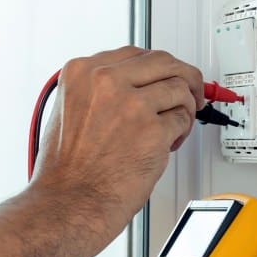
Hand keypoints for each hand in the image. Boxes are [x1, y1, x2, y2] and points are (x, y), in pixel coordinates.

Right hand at [30, 47, 203, 248]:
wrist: (68, 203)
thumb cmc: (64, 170)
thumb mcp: (67, 111)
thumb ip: (96, 91)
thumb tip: (131, 84)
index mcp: (82, 73)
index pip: (134, 53)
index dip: (156, 66)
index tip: (164, 74)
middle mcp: (106, 82)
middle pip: (163, 61)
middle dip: (183, 75)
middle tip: (192, 90)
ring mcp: (131, 105)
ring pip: (179, 88)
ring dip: (185, 106)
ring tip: (175, 125)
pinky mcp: (153, 131)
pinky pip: (183, 119)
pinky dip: (182, 131)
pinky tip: (168, 142)